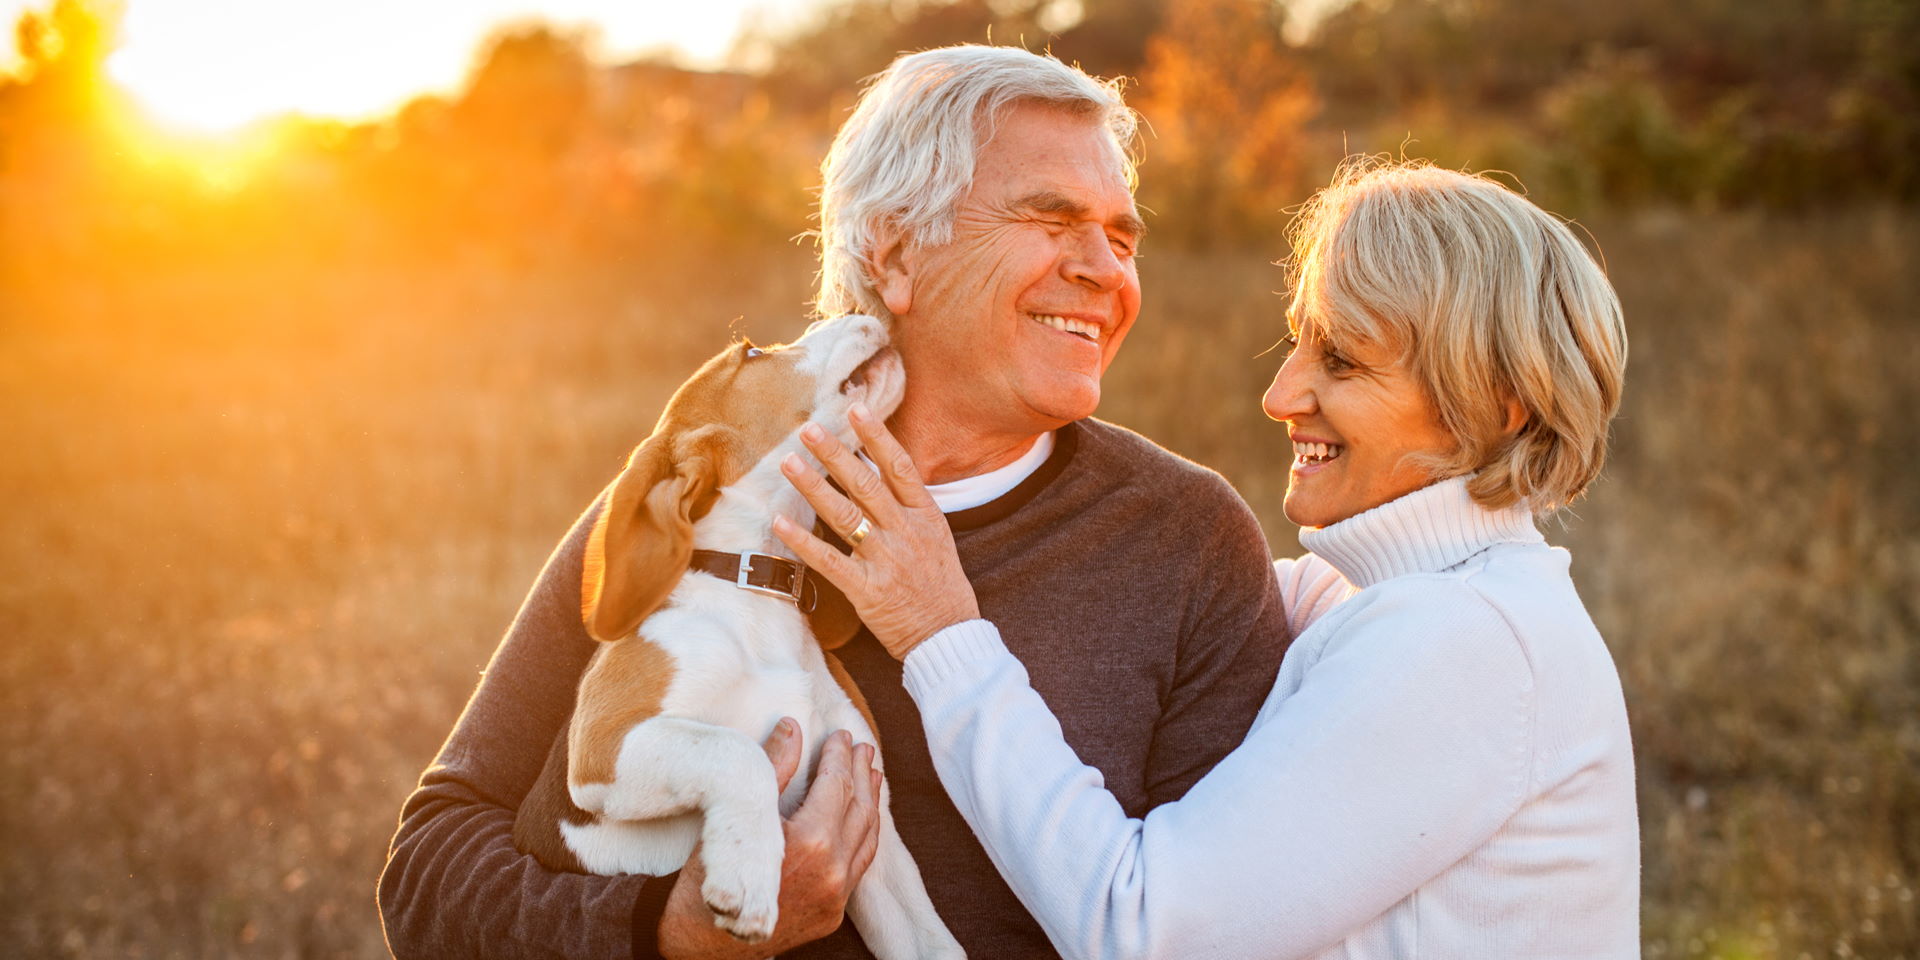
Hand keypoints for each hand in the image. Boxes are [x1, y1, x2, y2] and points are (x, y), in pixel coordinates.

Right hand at [658, 722, 882, 959]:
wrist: (704, 948)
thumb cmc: (711, 881)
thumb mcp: (737, 819)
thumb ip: (772, 770)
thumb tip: (792, 728)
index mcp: (811, 842)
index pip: (836, 784)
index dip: (838, 755)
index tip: (838, 733)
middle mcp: (833, 870)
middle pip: (858, 807)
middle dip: (860, 771)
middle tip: (861, 745)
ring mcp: (837, 895)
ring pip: (867, 836)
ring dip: (870, 801)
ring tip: (871, 773)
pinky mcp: (834, 912)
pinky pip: (860, 864)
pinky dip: (864, 834)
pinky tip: (863, 819)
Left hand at [773, 403, 981, 659]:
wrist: (949, 638)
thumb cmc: (941, 588)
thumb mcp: (936, 539)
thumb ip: (910, 509)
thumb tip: (879, 475)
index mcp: (926, 517)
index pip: (899, 467)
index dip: (876, 436)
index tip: (856, 409)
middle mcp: (906, 533)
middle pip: (866, 484)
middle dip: (835, 453)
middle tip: (809, 429)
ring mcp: (886, 560)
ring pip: (845, 515)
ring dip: (813, 486)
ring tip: (789, 462)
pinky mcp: (867, 590)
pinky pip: (829, 560)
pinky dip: (803, 541)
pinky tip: (781, 522)